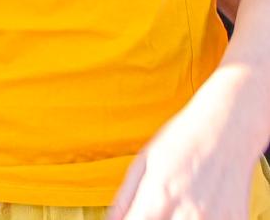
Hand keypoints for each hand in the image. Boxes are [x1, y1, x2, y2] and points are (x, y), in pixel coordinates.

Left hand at [109, 90, 260, 219]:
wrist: (227, 127)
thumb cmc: (185, 139)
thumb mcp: (143, 161)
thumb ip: (124, 197)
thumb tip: (112, 219)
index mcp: (160, 198)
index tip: (132, 217)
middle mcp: (188, 214)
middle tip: (153, 209)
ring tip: (176, 206)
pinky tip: (197, 210)